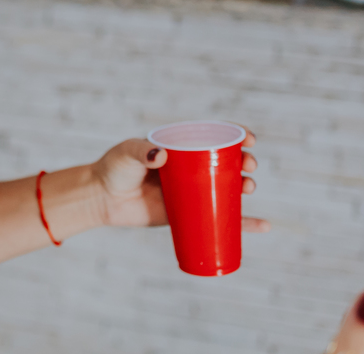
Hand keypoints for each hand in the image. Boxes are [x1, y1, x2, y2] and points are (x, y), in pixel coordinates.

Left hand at [91, 129, 269, 231]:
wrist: (101, 199)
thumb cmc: (113, 169)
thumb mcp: (127, 154)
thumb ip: (141, 151)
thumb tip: (161, 157)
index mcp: (180, 147)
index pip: (213, 137)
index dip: (235, 136)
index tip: (249, 139)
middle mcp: (190, 168)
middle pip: (227, 163)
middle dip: (244, 162)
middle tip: (248, 166)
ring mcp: (191, 192)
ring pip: (227, 189)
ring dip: (246, 187)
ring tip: (249, 188)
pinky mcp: (188, 215)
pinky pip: (221, 219)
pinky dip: (243, 224)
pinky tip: (262, 226)